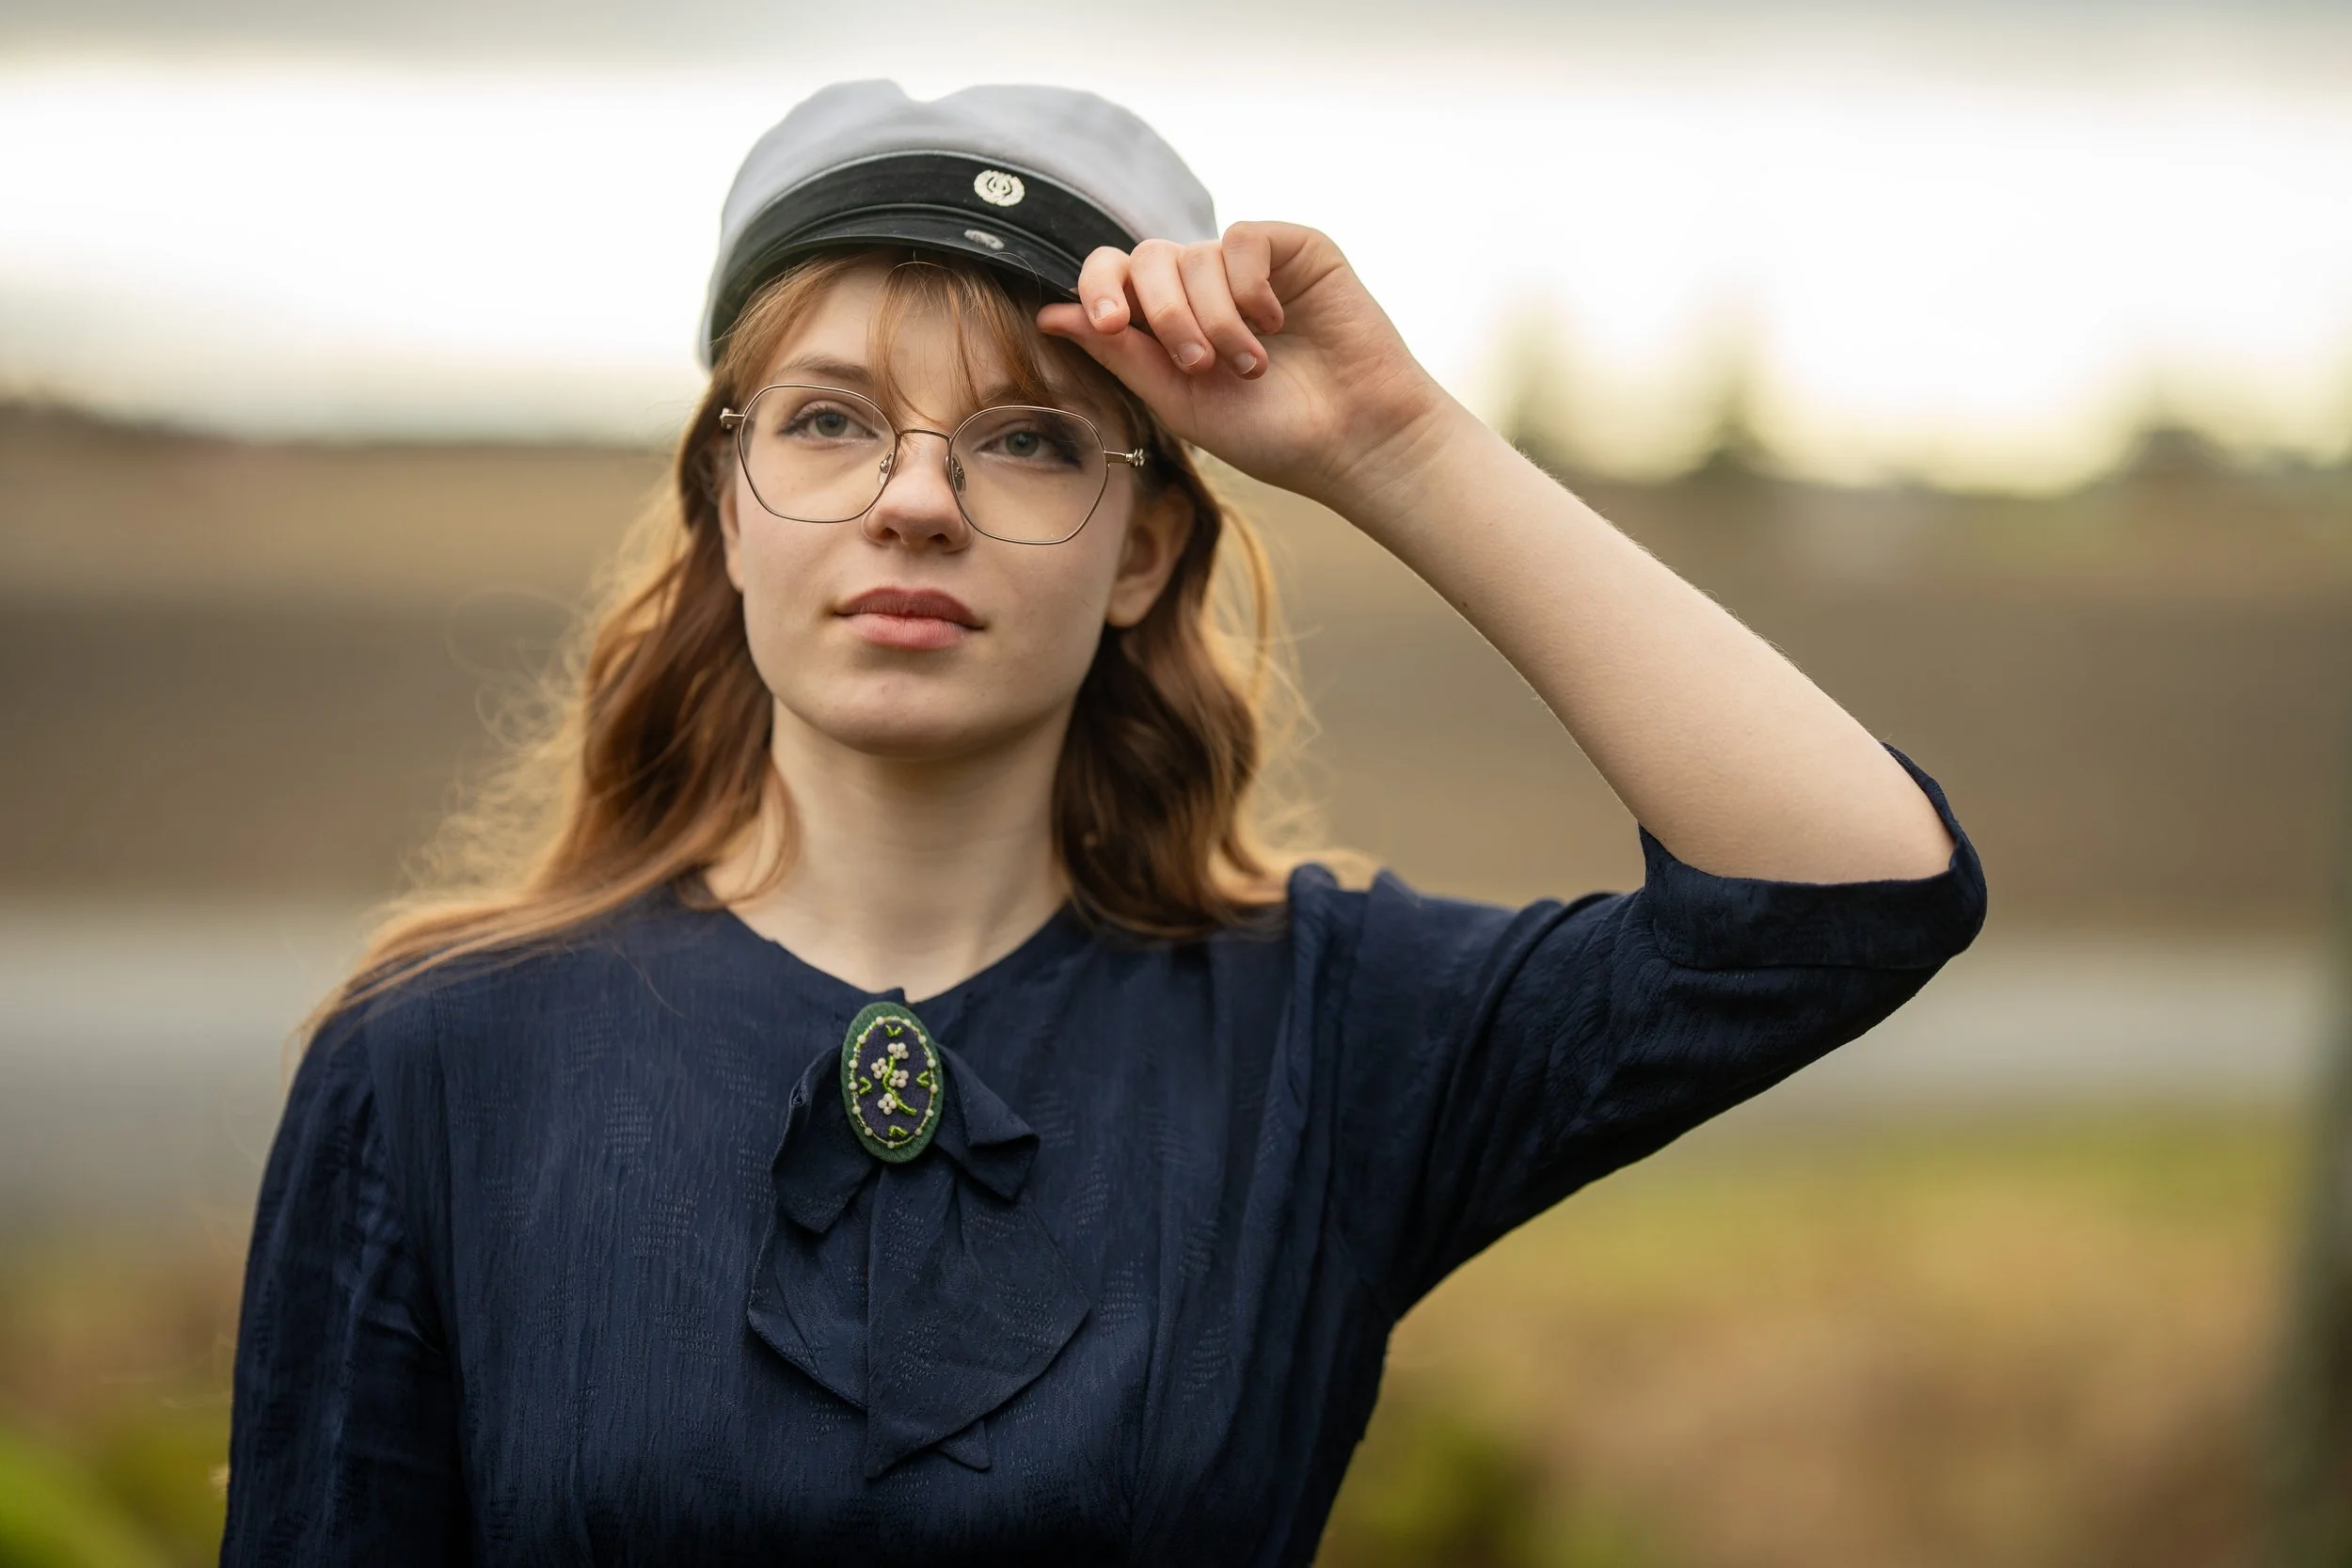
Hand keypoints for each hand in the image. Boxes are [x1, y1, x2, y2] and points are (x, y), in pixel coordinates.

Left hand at [1036, 222, 1454, 509]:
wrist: (1353, 440)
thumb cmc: (1272, 434)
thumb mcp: (1181, 401)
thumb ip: (1121, 355)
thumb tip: (1050, 315)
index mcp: (1167, 324)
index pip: (1112, 278)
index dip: (1099, 289)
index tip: (1110, 325)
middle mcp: (1203, 288)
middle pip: (1145, 259)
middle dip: (1160, 312)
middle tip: (1194, 364)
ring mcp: (1248, 266)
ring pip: (1194, 255)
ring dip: (1214, 317)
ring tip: (1251, 365)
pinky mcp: (1293, 248)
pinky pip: (1241, 239)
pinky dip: (1248, 285)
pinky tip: (1273, 323)